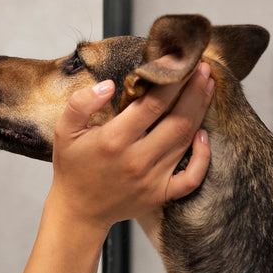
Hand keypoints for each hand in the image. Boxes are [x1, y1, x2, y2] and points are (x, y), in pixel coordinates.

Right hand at [47, 63, 213, 230]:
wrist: (79, 210)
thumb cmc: (73, 167)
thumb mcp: (65, 130)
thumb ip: (81, 103)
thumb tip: (108, 85)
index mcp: (114, 140)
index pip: (153, 104)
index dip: (171, 80)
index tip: (180, 61)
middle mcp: (137, 160)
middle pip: (178, 120)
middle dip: (195, 91)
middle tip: (203, 68)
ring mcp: (153, 179)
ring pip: (186, 141)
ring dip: (200, 111)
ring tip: (207, 87)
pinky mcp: (161, 194)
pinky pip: (192, 177)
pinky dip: (203, 157)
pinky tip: (204, 135)